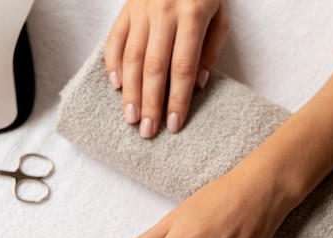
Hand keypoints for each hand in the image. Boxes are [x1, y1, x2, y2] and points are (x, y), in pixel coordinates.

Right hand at [106, 0, 227, 137]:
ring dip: (130, 92)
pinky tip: (115, 86)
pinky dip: (112, 64)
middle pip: (154, 67)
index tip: (173, 124)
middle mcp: (164, 12)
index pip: (183, 67)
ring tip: (131, 118)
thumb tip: (197, 87)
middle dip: (151, 103)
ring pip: (132, 57)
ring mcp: (141, 9)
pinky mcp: (126, 8)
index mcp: (192, 14)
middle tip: (147, 131)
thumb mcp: (220, 15)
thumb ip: (209, 51)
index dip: (177, 99)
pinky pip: (115, 39)